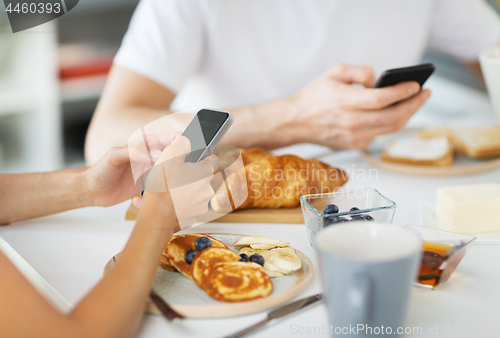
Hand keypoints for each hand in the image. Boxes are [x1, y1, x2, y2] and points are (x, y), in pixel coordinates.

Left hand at [80, 133, 177, 206]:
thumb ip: (134, 152)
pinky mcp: (152, 186)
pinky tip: (161, 197)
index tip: (185, 154)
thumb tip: (158, 155)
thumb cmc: (100, 171)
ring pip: (175, 173)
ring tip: (173, 188)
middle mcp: (153, 157)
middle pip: (178, 156)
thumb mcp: (114, 157)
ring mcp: (154, 172)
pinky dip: (168, 192)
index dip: (183, 143)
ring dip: (177, 180)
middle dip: (184, 164)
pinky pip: (166, 188)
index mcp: (147, 144)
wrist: (91, 191)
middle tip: (181, 175)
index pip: (173, 138)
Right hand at [140, 136, 217, 229]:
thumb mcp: (170, 155)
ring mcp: (200, 206)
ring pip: (190, 193)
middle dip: (185, 175)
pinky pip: (183, 207)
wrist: (157, 216)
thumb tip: (187, 139)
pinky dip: (174, 204)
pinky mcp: (191, 218)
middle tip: (169, 175)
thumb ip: (181, 143)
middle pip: (198, 177)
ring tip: (162, 189)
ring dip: (178, 190)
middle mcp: (207, 190)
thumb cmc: (164, 186)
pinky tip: (161, 201)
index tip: (188, 158)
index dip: (199, 157)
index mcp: (206, 172)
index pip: (211, 159)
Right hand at [289, 64, 431, 149]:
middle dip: (414, 105)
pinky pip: (380, 133)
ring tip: (415, 101)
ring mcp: (355, 137)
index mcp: (346, 102)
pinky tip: (395, 111)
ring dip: (407, 114)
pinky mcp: (355, 145)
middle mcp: (352, 123)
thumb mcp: (334, 72)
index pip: (382, 99)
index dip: (403, 92)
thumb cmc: (314, 96)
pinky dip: (390, 122)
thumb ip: (360, 71)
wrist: (296, 122)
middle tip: (425, 93)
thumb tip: (378, 80)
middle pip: (394, 117)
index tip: (416, 85)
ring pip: (391, 128)